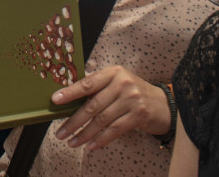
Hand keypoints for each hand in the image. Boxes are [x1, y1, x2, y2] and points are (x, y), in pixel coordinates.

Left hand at [50, 65, 168, 149]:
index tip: (55, 100)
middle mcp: (122, 84)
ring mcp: (132, 99)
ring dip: (85, 133)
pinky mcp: (138, 115)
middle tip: (60, 132)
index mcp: (113, 72)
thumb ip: (98, 87)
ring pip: (102, 120)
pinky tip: (90, 145)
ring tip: (72, 142)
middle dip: (74, 121)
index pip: (88, 83)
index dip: (70, 92)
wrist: (163, 104)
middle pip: (93, 105)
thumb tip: (69, 99)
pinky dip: (101, 139)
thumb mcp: (117, 82)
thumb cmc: (133, 92)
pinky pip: (115, 130)